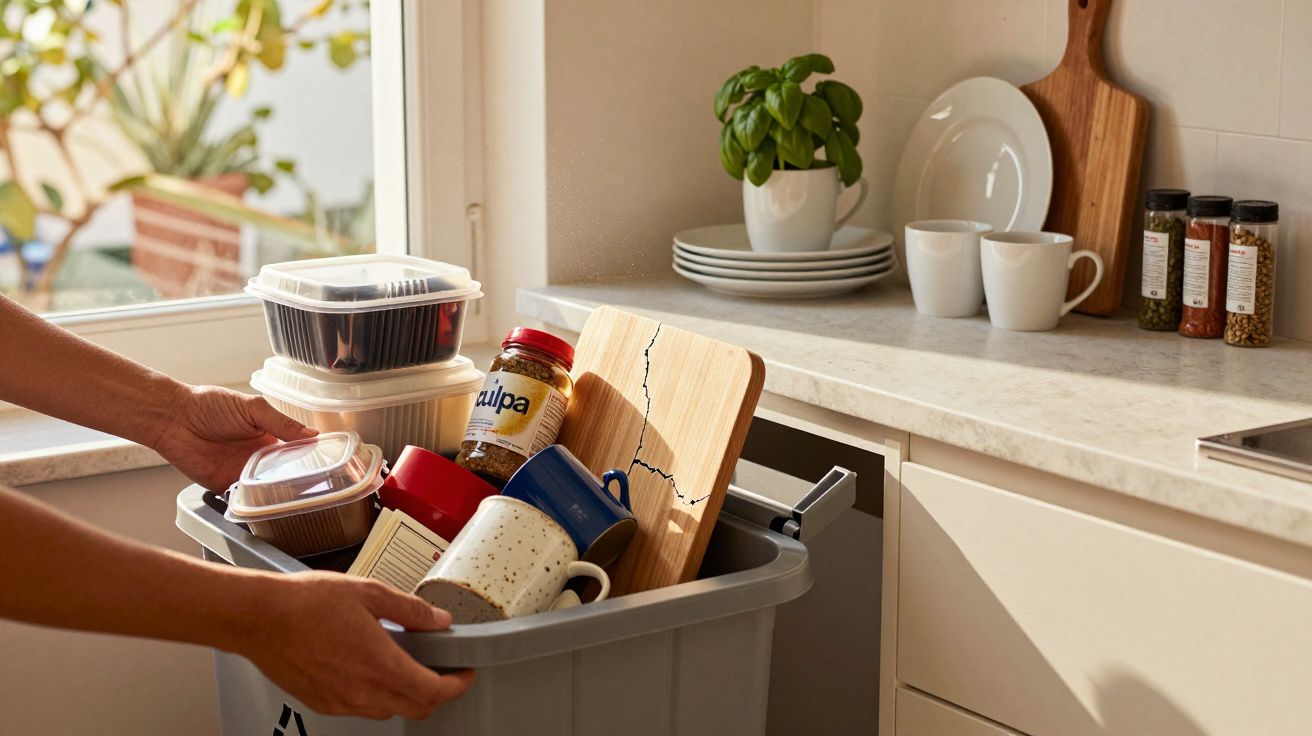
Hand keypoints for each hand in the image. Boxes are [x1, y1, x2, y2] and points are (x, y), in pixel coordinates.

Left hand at [152, 385, 316, 491]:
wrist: (174, 418)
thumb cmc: (210, 405)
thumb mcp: (252, 408)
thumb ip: (280, 423)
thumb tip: (313, 435)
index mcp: (269, 436)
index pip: (296, 451)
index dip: (311, 459)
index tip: (329, 467)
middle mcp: (258, 456)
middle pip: (284, 474)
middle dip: (298, 482)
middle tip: (315, 490)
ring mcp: (242, 472)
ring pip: (266, 489)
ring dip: (277, 494)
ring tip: (295, 500)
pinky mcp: (224, 486)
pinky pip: (243, 499)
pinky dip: (252, 503)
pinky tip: (263, 504)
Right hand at [239, 572, 474, 719]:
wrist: (259, 618)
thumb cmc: (307, 602)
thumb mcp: (369, 593)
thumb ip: (410, 610)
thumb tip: (439, 620)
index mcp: (380, 666)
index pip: (433, 692)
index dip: (456, 685)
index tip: (465, 673)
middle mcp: (362, 693)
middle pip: (416, 708)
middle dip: (437, 692)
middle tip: (443, 670)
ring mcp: (341, 703)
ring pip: (389, 711)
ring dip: (407, 695)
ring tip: (408, 665)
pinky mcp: (323, 704)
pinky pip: (362, 709)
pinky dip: (379, 695)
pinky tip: (373, 669)